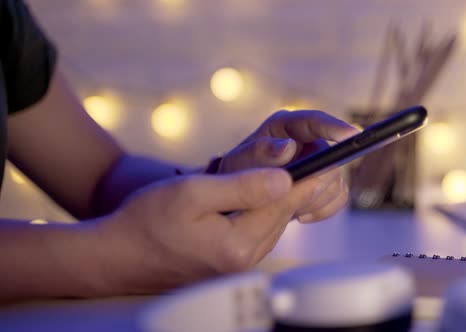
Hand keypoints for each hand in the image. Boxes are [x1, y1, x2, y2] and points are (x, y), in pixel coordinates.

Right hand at [98, 168, 317, 293]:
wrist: (118, 255)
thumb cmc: (147, 220)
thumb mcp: (193, 193)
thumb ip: (243, 186)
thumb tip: (286, 177)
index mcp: (238, 244)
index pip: (286, 201)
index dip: (312, 173)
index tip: (334, 153)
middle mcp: (246, 258)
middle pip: (287, 212)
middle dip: (303, 181)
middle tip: (323, 152)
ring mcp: (241, 261)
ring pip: (276, 219)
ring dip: (287, 192)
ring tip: (304, 165)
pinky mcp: (233, 258)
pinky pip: (262, 227)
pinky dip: (269, 206)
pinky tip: (271, 188)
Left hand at [218, 110, 359, 222]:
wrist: (238, 196)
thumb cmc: (237, 174)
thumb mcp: (239, 164)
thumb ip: (259, 154)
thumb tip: (288, 146)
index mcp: (286, 126)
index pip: (314, 121)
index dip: (335, 127)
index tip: (352, 135)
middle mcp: (308, 140)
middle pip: (331, 157)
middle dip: (313, 183)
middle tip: (291, 199)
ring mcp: (320, 161)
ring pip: (337, 180)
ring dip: (314, 199)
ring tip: (288, 207)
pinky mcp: (327, 182)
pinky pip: (339, 196)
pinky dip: (322, 209)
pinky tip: (300, 213)